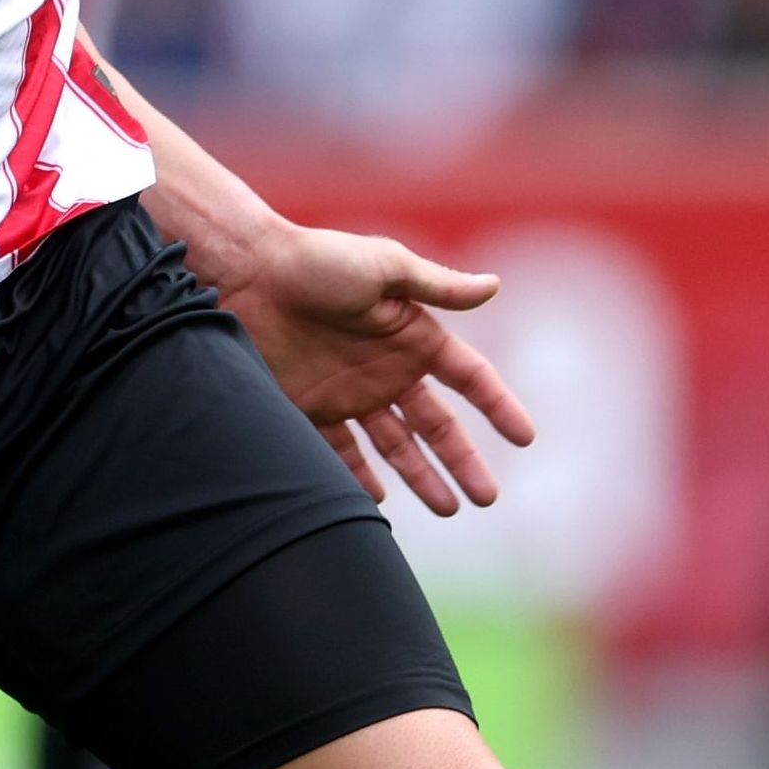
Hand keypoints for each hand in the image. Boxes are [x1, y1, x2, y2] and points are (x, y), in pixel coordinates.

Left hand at [199, 219, 532, 516]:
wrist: (241, 272)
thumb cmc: (315, 259)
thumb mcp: (384, 267)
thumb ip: (436, 286)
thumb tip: (494, 286)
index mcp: (412, 334)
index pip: (468, 377)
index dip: (498, 405)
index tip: (526, 438)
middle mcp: (385, 368)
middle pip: (436, 424)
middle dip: (463, 460)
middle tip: (487, 498)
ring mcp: (348, 391)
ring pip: (395, 446)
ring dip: (421, 477)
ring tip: (447, 509)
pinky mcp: (309, 409)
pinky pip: (340, 454)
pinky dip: (358, 480)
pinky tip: (376, 503)